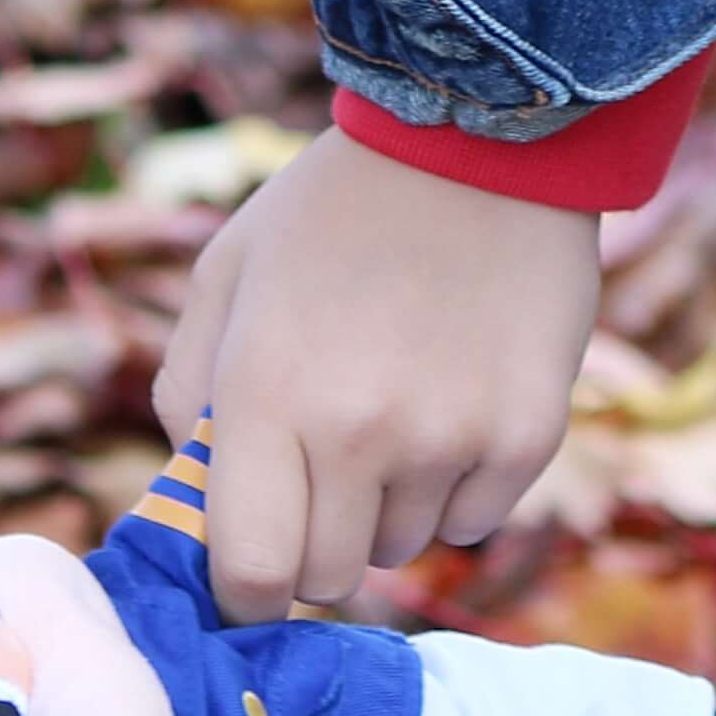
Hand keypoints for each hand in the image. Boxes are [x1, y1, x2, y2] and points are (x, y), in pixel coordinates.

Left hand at [152, 129, 597, 620]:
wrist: (483, 130)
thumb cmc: (335, 207)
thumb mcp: (226, 275)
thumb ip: (187, 392)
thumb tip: (197, 494)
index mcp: (265, 395)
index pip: (246, 574)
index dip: (243, 585)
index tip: (253, 556)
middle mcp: (356, 433)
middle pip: (327, 575)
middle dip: (316, 536)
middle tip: (330, 463)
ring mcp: (449, 438)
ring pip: (404, 547)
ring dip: (390, 504)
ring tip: (401, 407)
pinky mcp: (527, 434)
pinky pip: (476, 519)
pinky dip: (460, 484)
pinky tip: (457, 402)